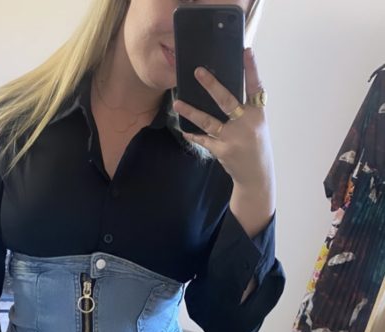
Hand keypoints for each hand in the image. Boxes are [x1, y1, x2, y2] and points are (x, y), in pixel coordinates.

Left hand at [173, 48, 274, 195]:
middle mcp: (247, 123)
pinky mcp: (223, 150)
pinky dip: (194, 135)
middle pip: (227, 101)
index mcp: (258, 114)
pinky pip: (204, 140)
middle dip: (211, 85)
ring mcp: (234, 138)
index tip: (246, 51)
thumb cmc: (255, 145)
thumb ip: (245, 109)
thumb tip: (223, 91)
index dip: (251, 69)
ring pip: (209, 121)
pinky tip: (184, 130)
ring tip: (177, 103)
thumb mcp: (257, 124)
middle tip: (197, 72)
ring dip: (191, 112)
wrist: (256, 175)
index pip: (255, 87)